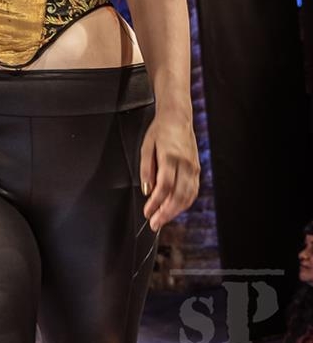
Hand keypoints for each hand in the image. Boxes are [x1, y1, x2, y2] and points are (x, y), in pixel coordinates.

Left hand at [140, 109, 199, 231]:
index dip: (156, 203)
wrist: (177, 118)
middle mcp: (184, 164)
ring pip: (187, 196)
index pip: (164, 186)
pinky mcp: (196, 169)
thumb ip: (146, 170)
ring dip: (175, 211)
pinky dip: (185, 203)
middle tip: (155, 223)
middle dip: (166, 213)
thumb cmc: (160, 131)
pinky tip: (176, 208)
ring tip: (163, 219)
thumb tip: (147, 191)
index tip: (148, 212)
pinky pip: (193, 190)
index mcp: (170, 157)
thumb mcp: (146, 146)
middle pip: (177, 195)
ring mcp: (193, 167)